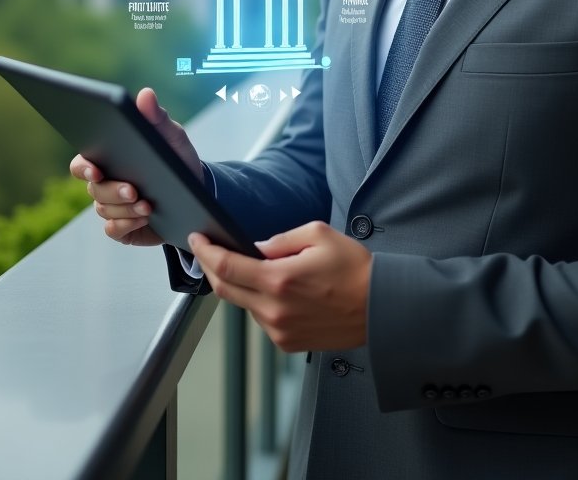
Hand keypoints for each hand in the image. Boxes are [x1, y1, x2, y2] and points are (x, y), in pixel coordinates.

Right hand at [69, 87, 202, 245]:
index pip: (83, 163)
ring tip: (148, 205)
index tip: (96, 169)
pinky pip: (114, 230)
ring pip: (104, 210)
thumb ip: (157, 117)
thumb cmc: (178, 160)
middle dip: (113, 190)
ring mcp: (113, 207)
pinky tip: (144, 218)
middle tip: (134, 189)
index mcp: (110, 160)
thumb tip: (146, 94)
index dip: (84, 167)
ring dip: (126, 208)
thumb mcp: (172, 137)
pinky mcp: (124, 228)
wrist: (198, 193)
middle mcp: (106, 184)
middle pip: (94, 189)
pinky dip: (128, 224)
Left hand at [189, 221, 371, 352]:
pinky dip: (259, 301)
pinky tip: (275, 289)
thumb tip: (256, 248)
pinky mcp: (288, 343)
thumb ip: (281, 240)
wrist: (381, 307)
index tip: (197, 238)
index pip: (226, 267)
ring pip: (244, 305)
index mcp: (279, 280)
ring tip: (252, 267)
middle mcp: (274, 310)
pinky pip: (262, 318)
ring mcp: (280, 330)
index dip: (206, 252)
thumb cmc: (355, 269)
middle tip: (209, 250)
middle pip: (225, 290)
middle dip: (211, 267)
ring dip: (240, 285)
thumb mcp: (318, 234)